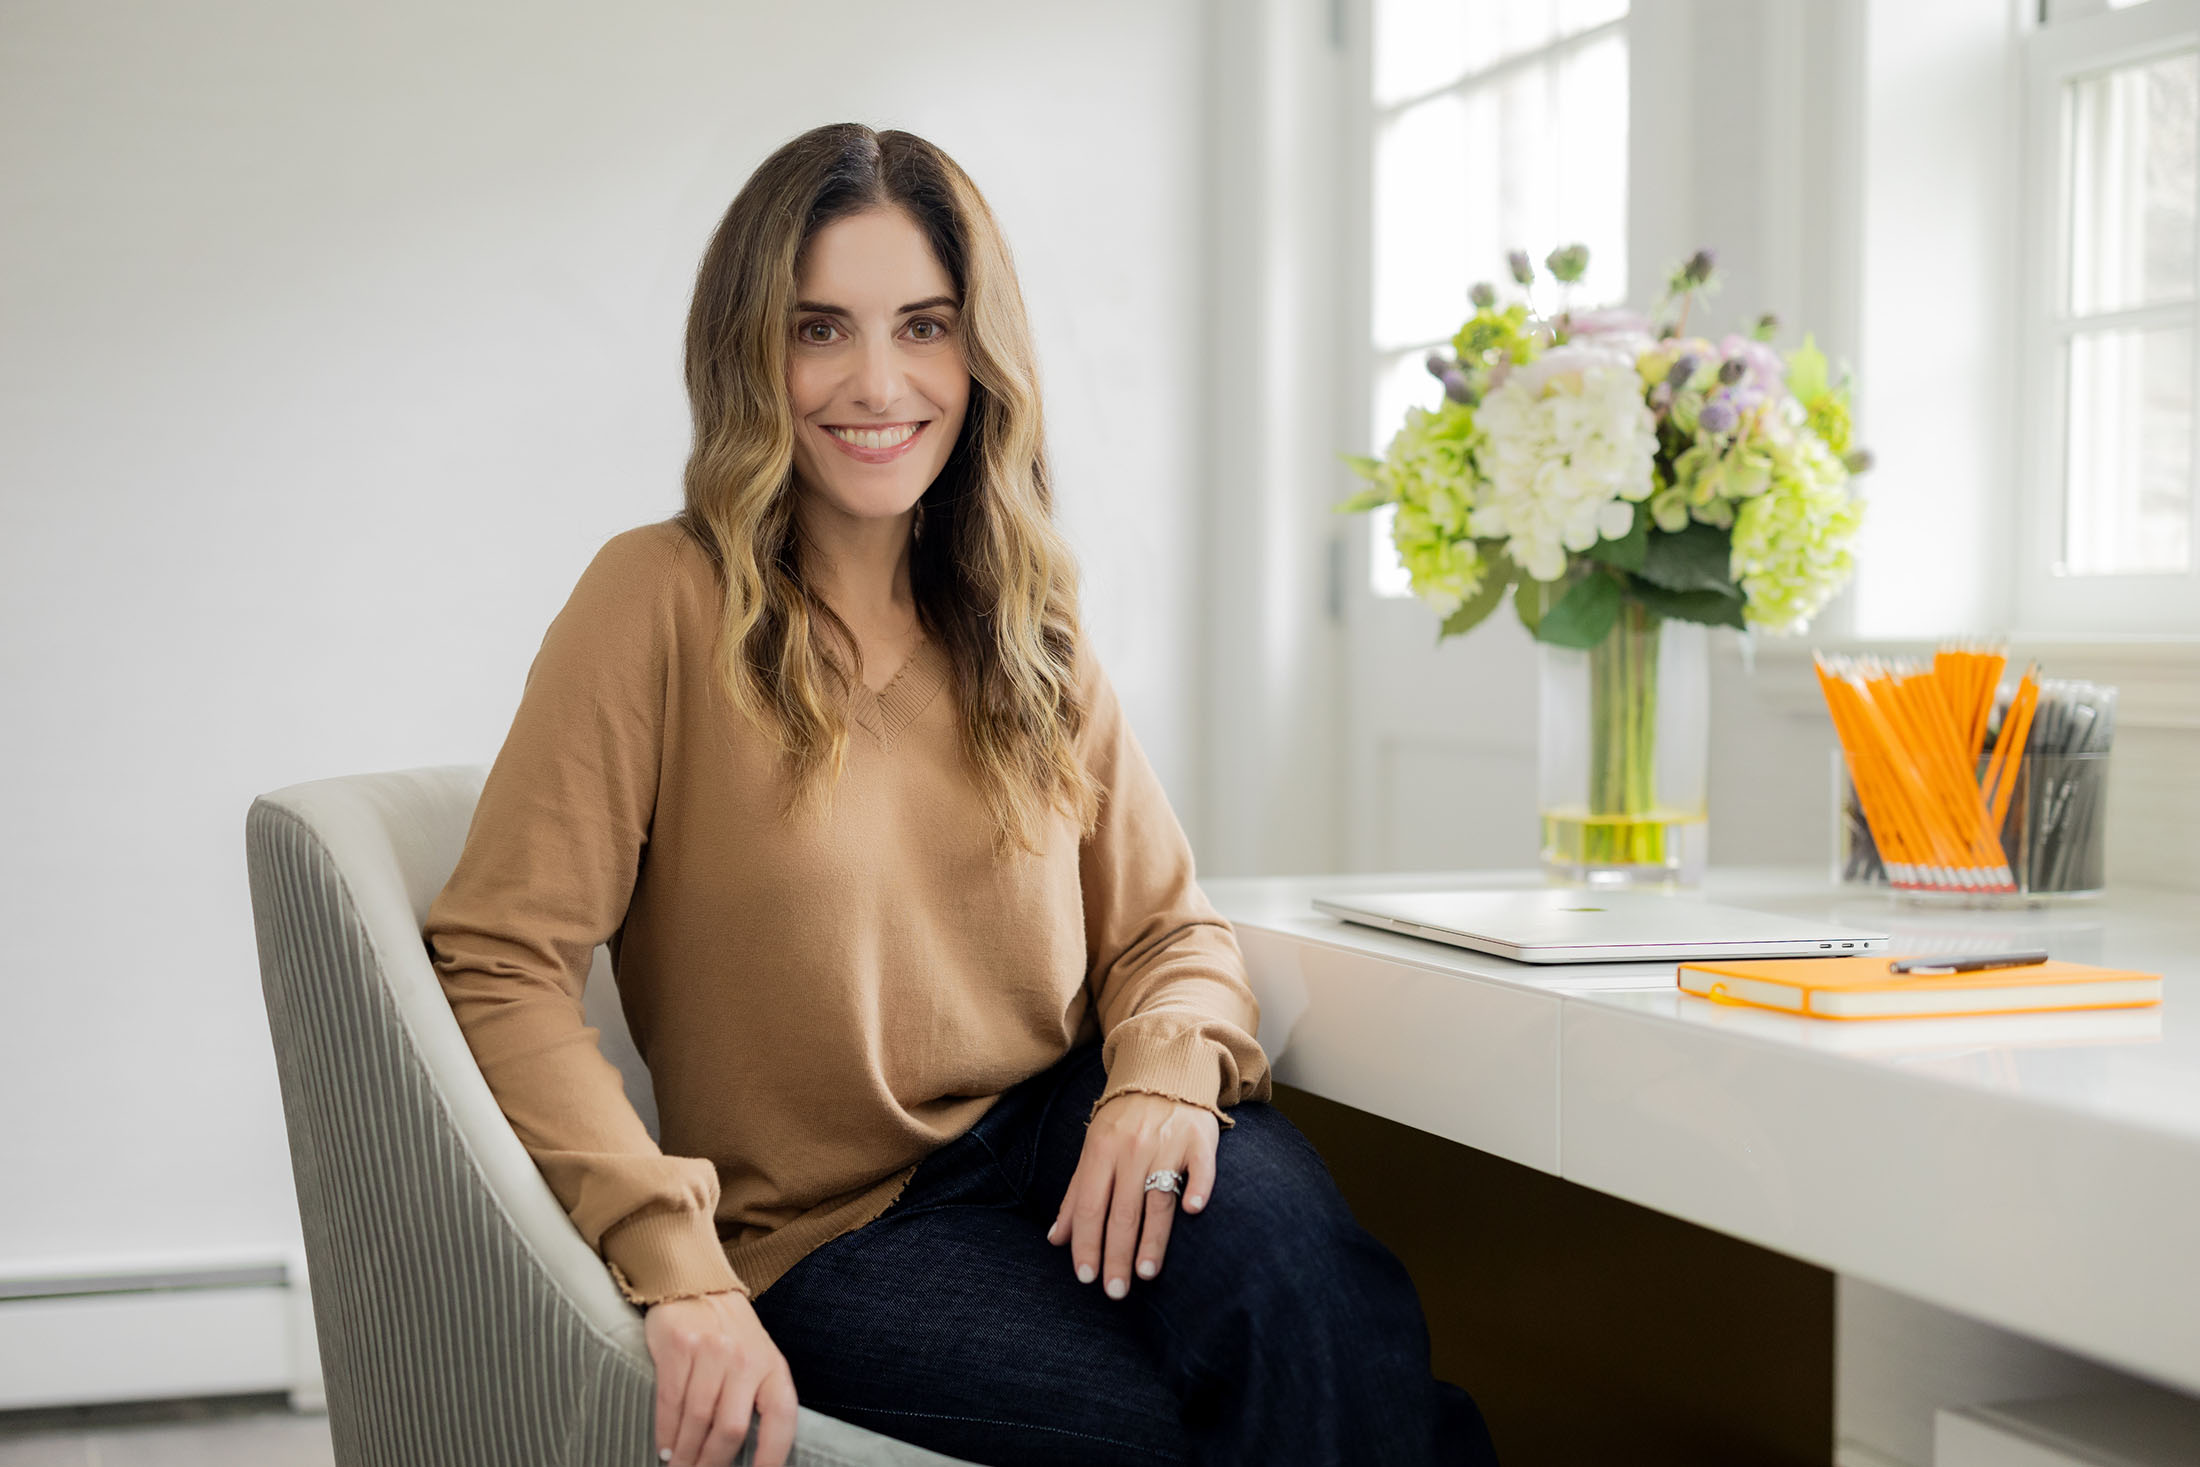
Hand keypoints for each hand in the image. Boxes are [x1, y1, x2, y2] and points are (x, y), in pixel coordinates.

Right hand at [643, 1289, 797, 1466]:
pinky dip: (666, 1433)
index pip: (780, 1421)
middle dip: (712, 1464)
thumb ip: (757, 1400)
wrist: (697, 1284)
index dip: (772, 1457)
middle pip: (730, 1429)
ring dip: (685, 1454)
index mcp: (772, 1367)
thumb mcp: (757, 1361)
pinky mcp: (679, 1347)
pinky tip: (665, 1447)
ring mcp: (712, 1351)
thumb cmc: (730, 1334)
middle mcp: (745, 1359)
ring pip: (697, 1420)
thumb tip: (750, 1455)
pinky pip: (670, 1402)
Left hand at [1046, 1091, 1218, 1297]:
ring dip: (1152, 1239)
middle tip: (1115, 1291)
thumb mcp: (1092, 1149)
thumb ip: (1075, 1194)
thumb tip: (1055, 1239)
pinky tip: (1192, 1211)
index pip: (1089, 1206)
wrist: (1165, 1072)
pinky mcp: (1199, 1141)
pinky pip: (1199, 1168)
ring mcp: (1167, 1144)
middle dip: (1115, 1255)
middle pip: (1121, 1211)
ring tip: (1145, 1273)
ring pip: (1157, 1199)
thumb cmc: (1124, 1120)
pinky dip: (1197, 1187)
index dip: (1086, 1243)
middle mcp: (1132, 1150)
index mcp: (1101, 1151)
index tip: (1086, 1277)